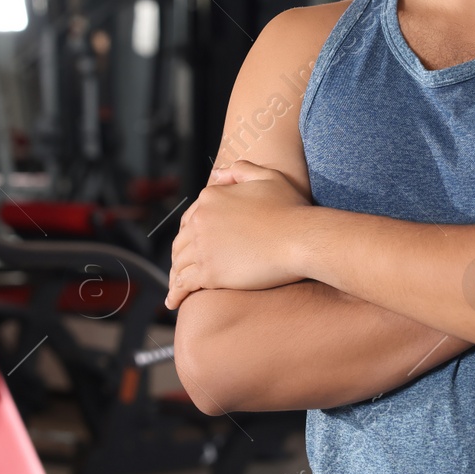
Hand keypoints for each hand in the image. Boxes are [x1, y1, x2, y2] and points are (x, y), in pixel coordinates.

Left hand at [167, 161, 312, 308]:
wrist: (300, 238)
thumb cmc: (291, 209)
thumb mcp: (268, 177)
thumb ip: (241, 170)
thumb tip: (217, 174)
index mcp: (211, 197)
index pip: (190, 219)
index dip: (189, 234)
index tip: (191, 246)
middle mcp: (200, 220)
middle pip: (181, 242)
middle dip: (179, 257)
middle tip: (181, 270)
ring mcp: (203, 247)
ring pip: (180, 264)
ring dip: (176, 277)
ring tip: (177, 289)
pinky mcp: (209, 273)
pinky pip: (184, 285)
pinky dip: (176, 294)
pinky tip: (174, 303)